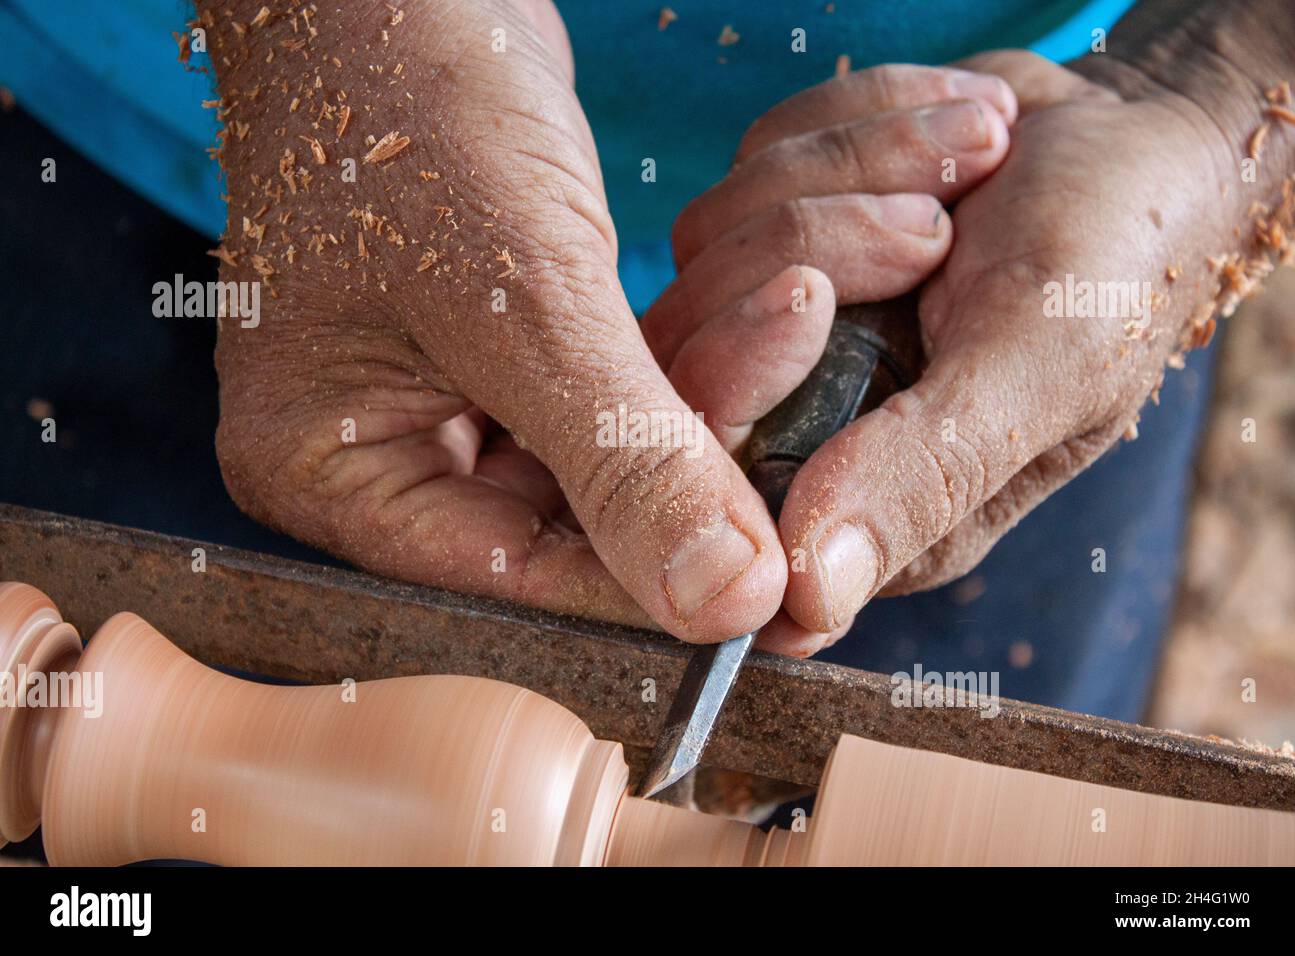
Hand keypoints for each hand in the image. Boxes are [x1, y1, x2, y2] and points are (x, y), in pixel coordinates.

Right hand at [205, 1, 784, 640]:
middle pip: (583, 521)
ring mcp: (460, 401)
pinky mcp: (523, 348)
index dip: (655, 577)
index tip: (784, 569)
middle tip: (837, 418)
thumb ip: (623, 457)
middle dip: (717, 457)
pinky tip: (802, 304)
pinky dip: (714, 346)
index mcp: (336, 476)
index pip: (517, 573)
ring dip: (738, 386)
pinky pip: (632, 384)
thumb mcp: (517, 292)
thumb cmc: (406, 102)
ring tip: (830, 323)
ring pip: (625, 448)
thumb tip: (728, 604)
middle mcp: (395, 456)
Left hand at [659, 49, 1280, 653]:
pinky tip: (947, 142)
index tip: (814, 299)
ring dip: (854, 175)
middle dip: (817, 250)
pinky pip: (745, 169)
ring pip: (709, 244)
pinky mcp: (772, 241)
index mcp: (867, 508)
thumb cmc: (1110, 267)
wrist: (1132, 142)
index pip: (715, 487)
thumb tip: (803, 603)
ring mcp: (774, 334)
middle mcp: (802, 433)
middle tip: (936, 228)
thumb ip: (919, 480)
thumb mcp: (1036, 374)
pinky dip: (850, 132)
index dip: (733, 385)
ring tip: (972, 163)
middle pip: (687, 355)